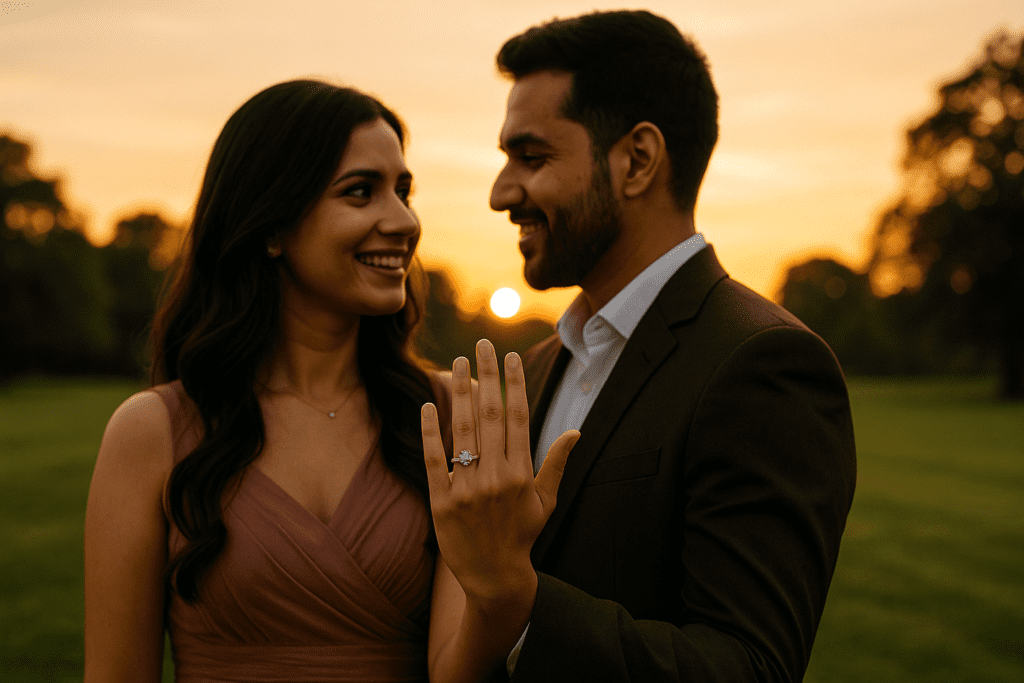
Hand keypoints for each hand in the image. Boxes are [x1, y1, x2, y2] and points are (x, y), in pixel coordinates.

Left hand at [421, 338, 580, 605]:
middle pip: (490, 415)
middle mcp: (495, 477)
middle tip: (480, 344)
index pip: (517, 417)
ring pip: (462, 430)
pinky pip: (434, 459)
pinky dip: (430, 431)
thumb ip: (556, 463)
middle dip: (486, 375)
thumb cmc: (522, 535)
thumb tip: (576, 430)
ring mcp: (467, 489)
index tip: (510, 356)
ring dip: (460, 392)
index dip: (514, 383)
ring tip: (457, 362)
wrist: (494, 578)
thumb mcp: (545, 501)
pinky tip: (429, 404)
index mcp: (521, 473)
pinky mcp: (441, 501)